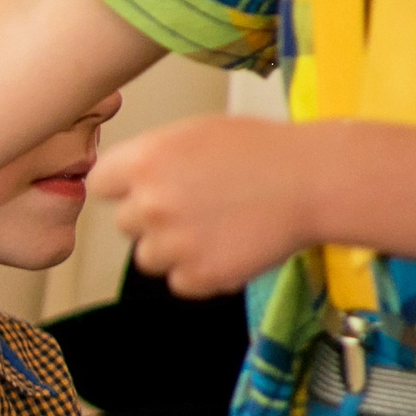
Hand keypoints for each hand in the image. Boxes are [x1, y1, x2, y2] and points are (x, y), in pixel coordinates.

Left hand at [88, 116, 322, 295]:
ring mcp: (172, 242)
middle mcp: (150, 202)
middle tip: (198, 206)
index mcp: (144, 160)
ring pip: (148, 257)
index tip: (146, 189)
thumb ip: (151, 157)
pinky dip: (201, 272)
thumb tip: (122, 180)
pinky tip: (230, 247)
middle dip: (153, 219)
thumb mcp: (195, 133)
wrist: (314, 180)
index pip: (101, 184)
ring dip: (174, 249)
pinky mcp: (198, 275)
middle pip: (124, 223)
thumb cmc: (263, 150)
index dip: (124, 188)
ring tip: (217, 227)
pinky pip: (180, 282)